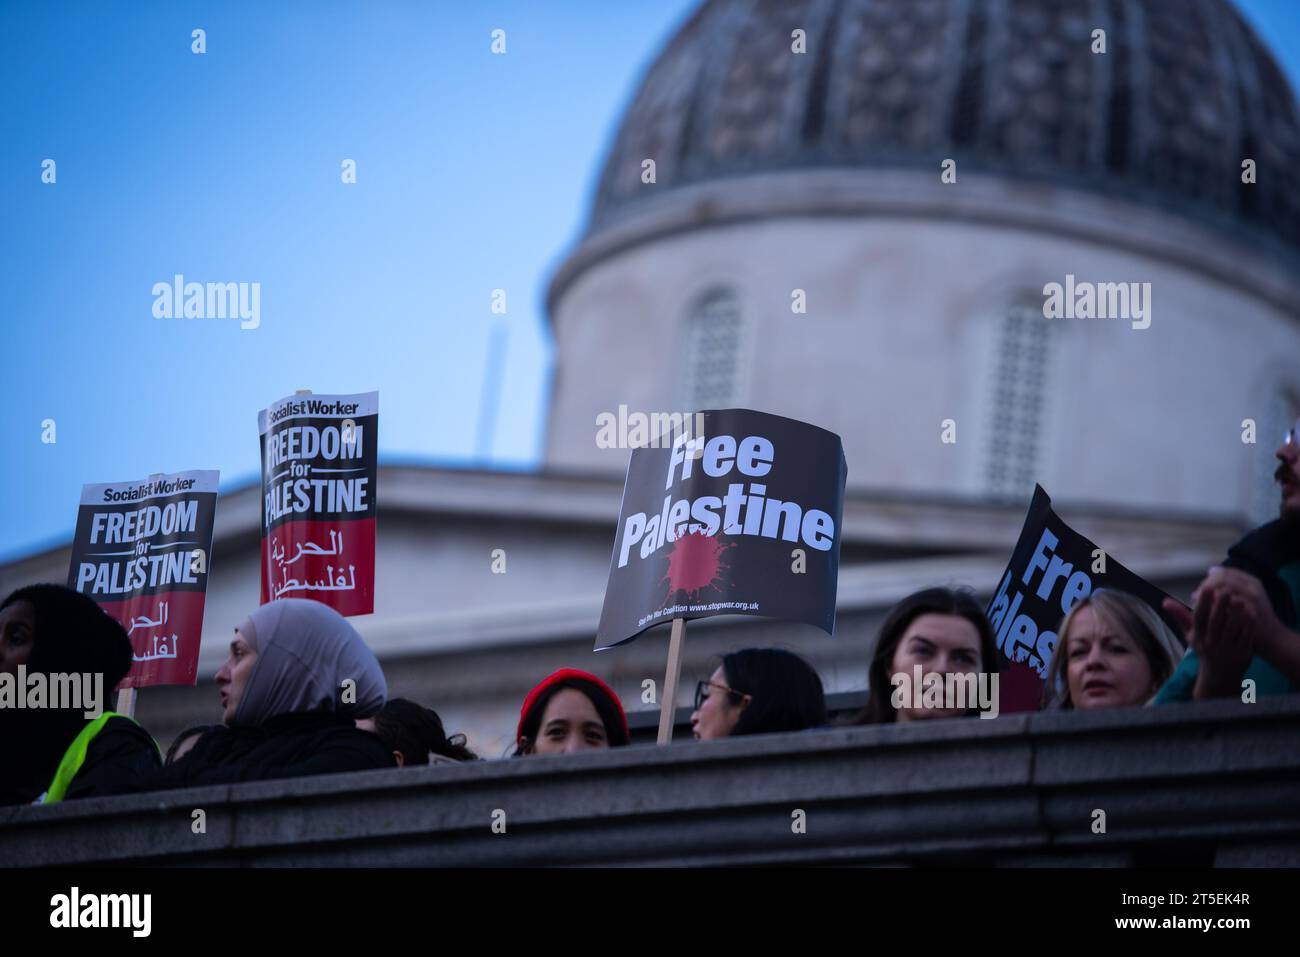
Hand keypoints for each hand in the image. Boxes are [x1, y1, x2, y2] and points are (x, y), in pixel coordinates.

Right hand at [1167, 568, 1258, 699]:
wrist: (1220, 676)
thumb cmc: (1205, 649)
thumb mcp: (1191, 635)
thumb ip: (1181, 616)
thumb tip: (1165, 601)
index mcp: (1198, 637)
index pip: (1198, 618)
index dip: (1202, 603)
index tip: (1206, 587)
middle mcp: (1211, 644)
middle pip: (1215, 622)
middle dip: (1220, 605)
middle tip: (1225, 588)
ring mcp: (1227, 650)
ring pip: (1232, 628)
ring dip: (1236, 612)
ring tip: (1240, 597)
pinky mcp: (1243, 654)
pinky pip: (1246, 636)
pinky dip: (1249, 624)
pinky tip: (1252, 611)